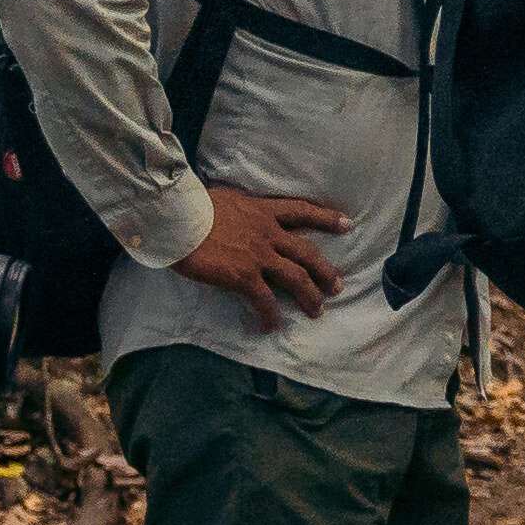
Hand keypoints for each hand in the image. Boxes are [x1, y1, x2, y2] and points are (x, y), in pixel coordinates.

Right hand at [175, 185, 350, 325]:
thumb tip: (237, 211)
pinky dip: (270, 315)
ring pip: (295, 278)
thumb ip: (240, 208)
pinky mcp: (243, 275)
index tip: (346, 224)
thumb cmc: (192, 204)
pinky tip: (271, 326)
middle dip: (325, 271)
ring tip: (317, 310)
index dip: (326, 218)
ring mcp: (258, 255)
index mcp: (263, 211)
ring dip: (309, 296)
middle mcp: (267, 233)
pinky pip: (264, 300)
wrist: (177, 218)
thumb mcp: (226, 198)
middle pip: (307, 253)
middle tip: (337, 286)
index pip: (302, 211)